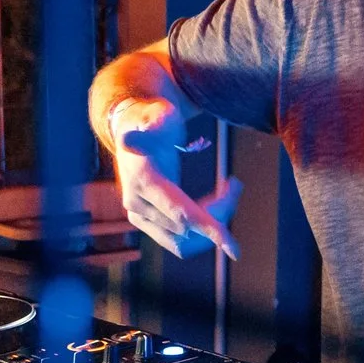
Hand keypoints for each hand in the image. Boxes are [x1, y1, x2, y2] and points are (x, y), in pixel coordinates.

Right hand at [108, 95, 240, 259]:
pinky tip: (213, 204)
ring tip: (226, 192)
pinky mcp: (147, 224)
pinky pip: (180, 240)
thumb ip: (151, 125)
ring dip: (210, 224)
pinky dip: (200, 229)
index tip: (233, 248)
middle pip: (189, 226)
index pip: (181, 213)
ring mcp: (140, 217)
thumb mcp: (157, 115)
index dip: (209, 229)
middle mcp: (137, 204)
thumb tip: (129, 140)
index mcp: (143, 180)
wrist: (133, 128)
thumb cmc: (153, 118)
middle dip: (218, 210)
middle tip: (234, 184)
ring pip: (185, 239)